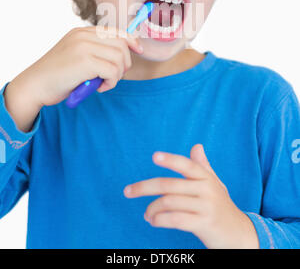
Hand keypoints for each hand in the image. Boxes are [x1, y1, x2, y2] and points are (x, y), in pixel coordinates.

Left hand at [123, 144, 258, 248]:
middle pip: (169, 185)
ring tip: (146, 214)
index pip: (186, 165)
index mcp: (206, 178)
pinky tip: (154, 221)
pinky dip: (160, 220)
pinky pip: (176, 219)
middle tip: (127, 191)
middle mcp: (207, 190)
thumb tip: (197, 146)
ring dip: (151, 209)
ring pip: (169, 203)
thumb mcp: (216, 185)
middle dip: (144, 187)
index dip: (170, 160)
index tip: (153, 156)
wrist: (241, 235)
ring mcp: (206, 207)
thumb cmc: (223, 207)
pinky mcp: (204, 224)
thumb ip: (204, 167)